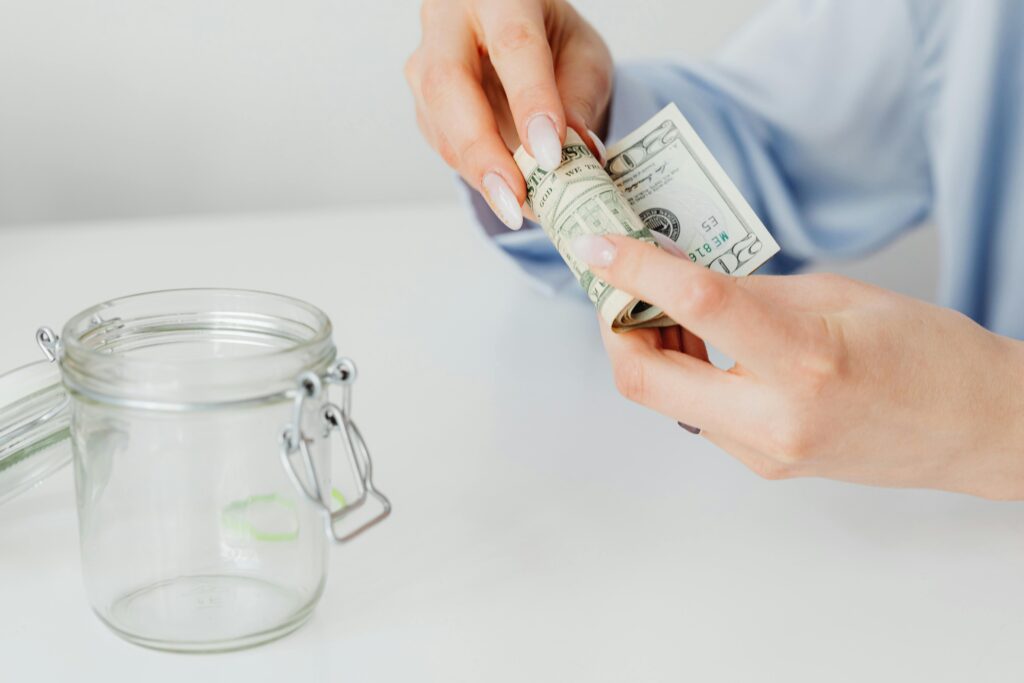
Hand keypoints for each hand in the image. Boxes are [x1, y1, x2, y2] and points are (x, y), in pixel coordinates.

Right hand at [406, 0, 611, 229]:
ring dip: (478, 172)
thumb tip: (577, 154)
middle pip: (450, 85)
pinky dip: (476, 174)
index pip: (513, 46)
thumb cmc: (553, 41)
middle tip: (515, 198)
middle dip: (483, 150)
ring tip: (520, 209)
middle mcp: (449, 19)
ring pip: (438, 121)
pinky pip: (443, 144)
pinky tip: (506, 193)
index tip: (549, 155)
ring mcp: (425, 60)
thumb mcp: (584, 59)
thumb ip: (579, 100)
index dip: (531, 102)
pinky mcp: (422, 101)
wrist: (519, 39)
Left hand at [572, 234, 1023, 499]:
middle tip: (616, 284)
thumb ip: (749, 290)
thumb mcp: (835, 295)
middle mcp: (775, 421)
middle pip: (645, 380)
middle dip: (615, 327)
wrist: (973, 428)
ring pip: (665, 397)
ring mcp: (764, 454)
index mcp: (805, 363)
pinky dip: (684, 371)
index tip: (599, 245)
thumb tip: (678, 278)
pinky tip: (702, 340)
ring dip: (648, 346)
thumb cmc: (925, 353)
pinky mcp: (762, 464)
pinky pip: (698, 412)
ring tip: (663, 302)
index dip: (634, 270)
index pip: (697, 305)